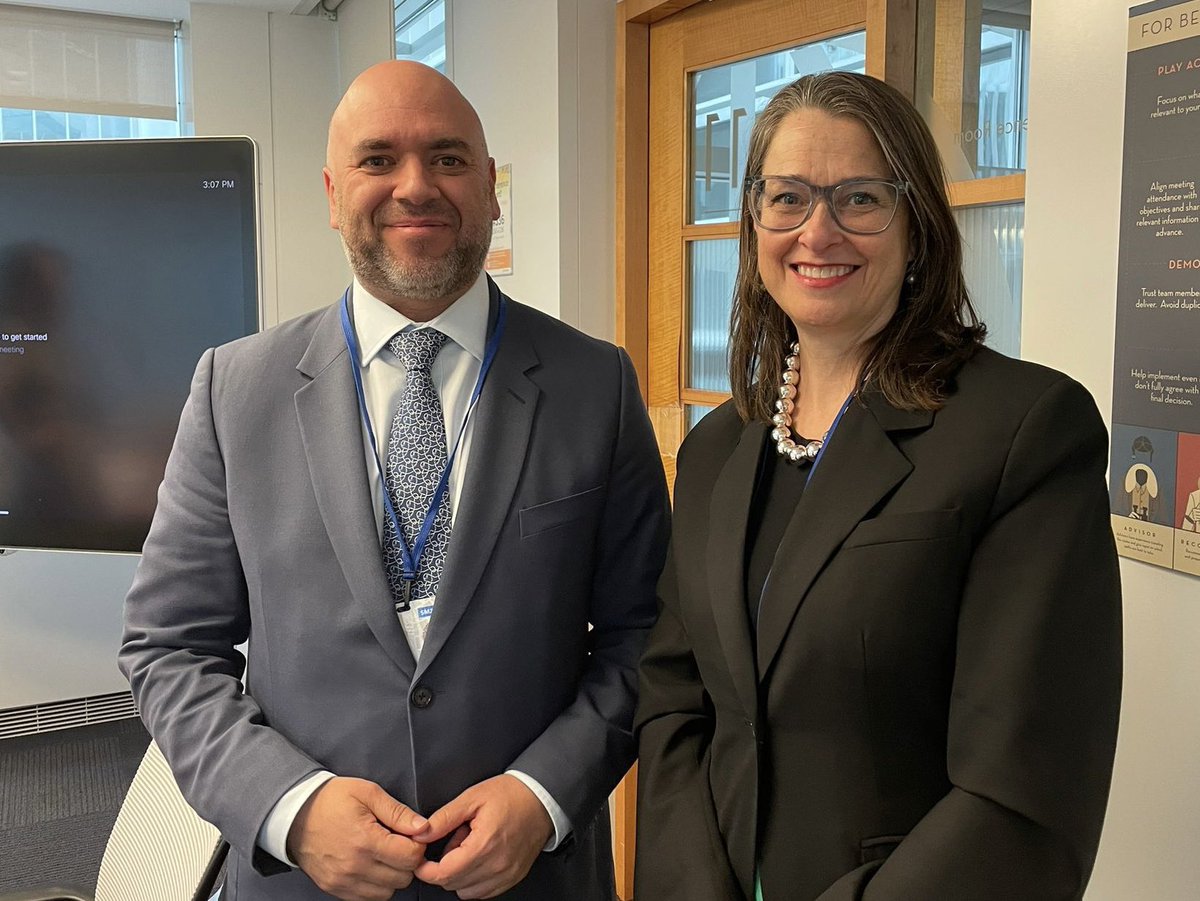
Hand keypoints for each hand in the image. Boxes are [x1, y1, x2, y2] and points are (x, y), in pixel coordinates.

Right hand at [287, 776, 428, 900]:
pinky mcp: (335, 889)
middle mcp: (354, 866)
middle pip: (403, 877)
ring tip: (382, 854)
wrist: (294, 814)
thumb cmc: (330, 801)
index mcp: (365, 840)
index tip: (411, 835)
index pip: (411, 857)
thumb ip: (398, 812)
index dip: (417, 844)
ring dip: (392, 875)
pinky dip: (375, 885)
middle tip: (397, 843)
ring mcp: (343, 881)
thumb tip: (423, 827)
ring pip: (388, 892)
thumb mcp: (367, 793)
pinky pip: (368, 898)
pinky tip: (370, 865)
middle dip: (406, 860)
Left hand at [412, 774, 553, 898]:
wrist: (541, 798)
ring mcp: (507, 874)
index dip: (426, 870)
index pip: (444, 874)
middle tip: (454, 840)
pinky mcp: (513, 878)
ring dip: (460, 875)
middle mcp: (496, 865)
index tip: (421, 860)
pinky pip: (484, 892)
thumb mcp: (472, 797)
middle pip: (453, 884)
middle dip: (444, 867)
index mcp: (484, 844)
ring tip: (469, 848)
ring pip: (467, 892)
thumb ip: (443, 818)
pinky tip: (480, 858)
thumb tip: (421, 834)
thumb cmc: (510, 795)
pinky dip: (475, 880)